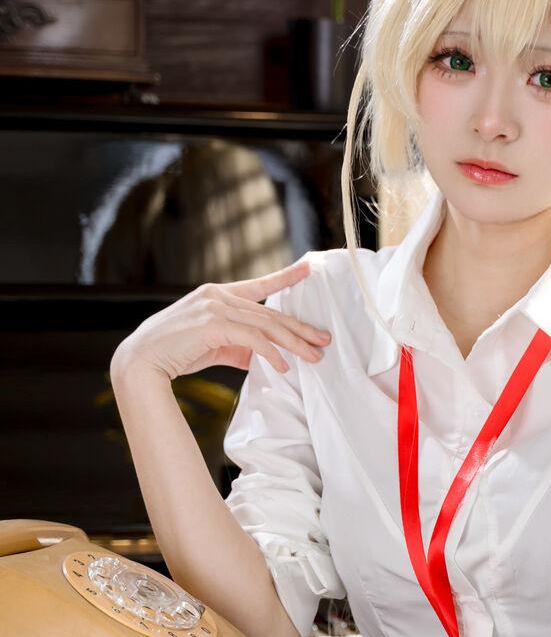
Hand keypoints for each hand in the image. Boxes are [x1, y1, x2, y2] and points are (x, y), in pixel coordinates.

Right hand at [112, 261, 331, 382]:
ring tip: (313, 357)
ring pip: (266, 325)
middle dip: (300, 328)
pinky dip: (271, 354)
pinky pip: (252, 339)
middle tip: (323, 340)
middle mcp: (217, 295)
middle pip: (269, 313)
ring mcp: (214, 307)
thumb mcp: (212, 346)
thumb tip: (264, 357)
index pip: (259, 285)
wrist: (140, 361)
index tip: (308, 270)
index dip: (285, 277)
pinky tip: (283, 367)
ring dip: (293, 344)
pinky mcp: (213, 324)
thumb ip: (238, 347)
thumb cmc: (174, 353)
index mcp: (216, 294)